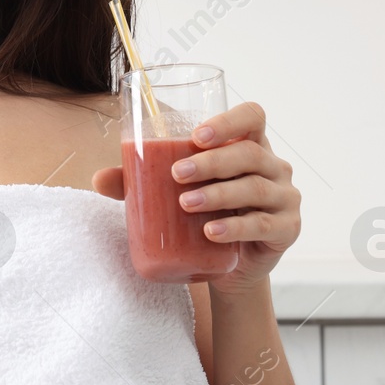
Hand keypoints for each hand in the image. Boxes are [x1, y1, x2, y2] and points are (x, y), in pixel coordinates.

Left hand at [91, 101, 301, 295]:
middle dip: (211, 162)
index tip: (196, 135)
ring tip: (186, 204)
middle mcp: (273, 167)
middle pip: (250, 153)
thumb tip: (97, 178)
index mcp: (249, 146)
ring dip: (218, 194)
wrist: (230, 267)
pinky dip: (235, 227)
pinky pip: (263, 225)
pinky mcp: (287, 230)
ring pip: (255, 188)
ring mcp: (284, 198)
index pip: (252, 117)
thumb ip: (140, 182)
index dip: (229, 121)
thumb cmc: (204, 216)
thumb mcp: (175, 194)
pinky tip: (211, 232)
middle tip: (177, 175)